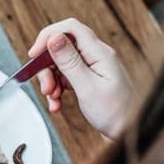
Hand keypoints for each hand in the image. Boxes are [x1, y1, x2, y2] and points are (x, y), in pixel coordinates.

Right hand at [29, 18, 132, 139]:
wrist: (128, 133)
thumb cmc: (116, 114)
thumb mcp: (87, 88)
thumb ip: (69, 62)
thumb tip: (54, 38)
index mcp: (99, 53)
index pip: (70, 29)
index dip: (48, 37)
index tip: (34, 54)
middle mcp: (97, 57)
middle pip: (62, 48)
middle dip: (48, 67)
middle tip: (46, 87)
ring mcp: (93, 68)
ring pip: (62, 64)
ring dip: (51, 81)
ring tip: (53, 99)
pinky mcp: (90, 79)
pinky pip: (66, 77)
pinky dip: (58, 89)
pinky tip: (57, 103)